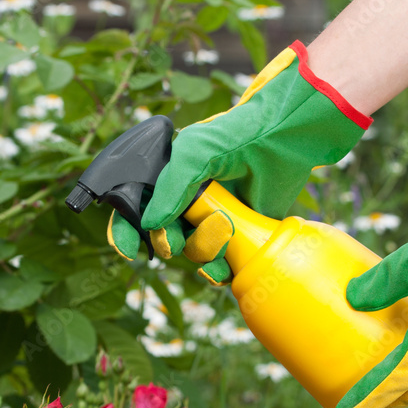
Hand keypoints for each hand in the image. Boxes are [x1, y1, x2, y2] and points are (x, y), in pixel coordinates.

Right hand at [108, 40, 371, 283]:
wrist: (281, 142)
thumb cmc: (234, 138)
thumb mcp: (193, 154)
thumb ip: (169, 188)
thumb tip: (150, 226)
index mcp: (168, 183)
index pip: (134, 214)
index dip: (127, 234)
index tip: (130, 250)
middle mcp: (186, 204)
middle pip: (164, 240)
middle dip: (170, 243)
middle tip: (178, 239)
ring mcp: (211, 222)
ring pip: (192, 254)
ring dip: (202, 250)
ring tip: (224, 227)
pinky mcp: (238, 237)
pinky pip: (220, 266)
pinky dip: (220, 268)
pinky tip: (228, 258)